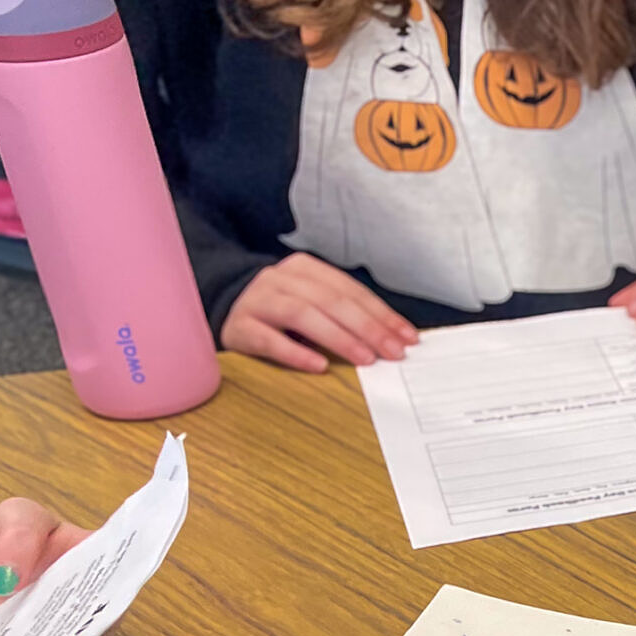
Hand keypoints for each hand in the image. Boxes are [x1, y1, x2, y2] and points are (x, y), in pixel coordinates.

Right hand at [223, 253, 417, 372]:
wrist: (228, 310)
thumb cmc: (283, 313)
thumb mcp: (315, 304)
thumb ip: (348, 315)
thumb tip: (396, 338)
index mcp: (305, 269)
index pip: (350, 291)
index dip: (382, 314)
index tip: (408, 338)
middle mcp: (281, 279)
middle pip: (330, 301)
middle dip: (367, 327)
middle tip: (392, 352)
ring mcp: (258, 300)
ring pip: (302, 314)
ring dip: (338, 338)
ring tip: (364, 359)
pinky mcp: (240, 326)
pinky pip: (269, 339)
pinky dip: (296, 352)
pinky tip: (319, 366)